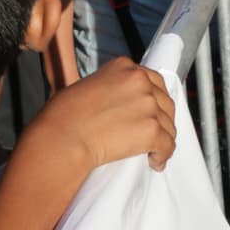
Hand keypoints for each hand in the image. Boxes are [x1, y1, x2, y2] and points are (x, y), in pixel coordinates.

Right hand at [33, 57, 176, 171]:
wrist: (62, 138)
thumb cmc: (63, 117)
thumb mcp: (87, 86)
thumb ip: (110, 88)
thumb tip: (118, 104)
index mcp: (124, 67)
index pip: (152, 80)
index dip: (153, 98)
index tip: (149, 111)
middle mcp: (140, 81)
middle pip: (164, 101)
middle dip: (161, 118)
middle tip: (154, 132)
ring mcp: (147, 105)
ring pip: (168, 124)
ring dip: (162, 137)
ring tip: (153, 151)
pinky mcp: (150, 130)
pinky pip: (167, 144)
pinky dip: (163, 155)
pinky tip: (155, 162)